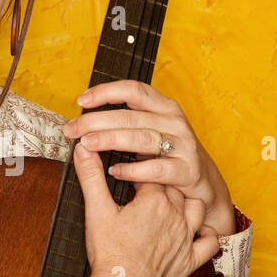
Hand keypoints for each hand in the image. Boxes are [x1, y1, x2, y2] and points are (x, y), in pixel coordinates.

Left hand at [62, 79, 235, 235]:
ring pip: (142, 139)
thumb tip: (85, 120)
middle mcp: (175, 122)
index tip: (81, 100)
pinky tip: (115, 171)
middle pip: (130, 116)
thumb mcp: (151, 132)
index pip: (133, 90)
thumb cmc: (170, 156)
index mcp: (164, 107)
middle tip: (72, 130)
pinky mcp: (188, 171)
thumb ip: (126, 123)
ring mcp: (183, 145)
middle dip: (96, 121)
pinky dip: (133, 170)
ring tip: (88, 145)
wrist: (204, 186)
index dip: (106, 92)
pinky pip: (157, 169)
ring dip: (111, 140)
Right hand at [71, 141, 219, 276]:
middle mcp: (177, 216)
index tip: (128, 179)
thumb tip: (83, 148)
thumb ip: (91, 176)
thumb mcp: (96, 211)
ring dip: (185, 203)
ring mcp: (187, 239)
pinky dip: (206, 234)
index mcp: (155, 200)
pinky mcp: (191, 261)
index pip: (152, 174)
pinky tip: (196, 231)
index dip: (139, 175)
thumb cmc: (107, 254)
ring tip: (168, 207)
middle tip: (141, 193)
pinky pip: (210, 242)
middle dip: (159, 186)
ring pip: (196, 208)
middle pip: (174, 189)